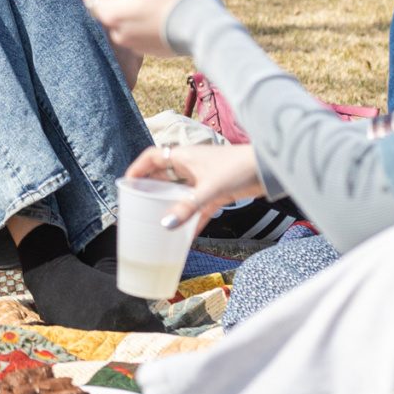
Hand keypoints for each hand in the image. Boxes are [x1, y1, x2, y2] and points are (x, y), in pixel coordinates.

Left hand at [83, 0, 194, 57]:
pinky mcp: (150, 50)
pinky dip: (147, 20)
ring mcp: (134, 45)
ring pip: (126, 20)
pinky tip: (164, 13)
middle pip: (110, 9)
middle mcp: (117, 34)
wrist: (199, 26)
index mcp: (111, 16)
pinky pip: (141, 31)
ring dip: (135, 8)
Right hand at [124, 143, 265, 234]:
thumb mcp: (210, 189)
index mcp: (184, 156)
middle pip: (163, 175)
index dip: (137, 168)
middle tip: (137, 204)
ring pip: (179, 192)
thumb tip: (165, 225)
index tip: (126, 183)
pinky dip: (191, 220)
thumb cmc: (238, 168)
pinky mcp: (216, 192)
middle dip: (149, 188)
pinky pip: (197, 207)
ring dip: (169, 205)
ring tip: (156, 221)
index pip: (152, 157)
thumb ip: (188, 207)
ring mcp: (203, 179)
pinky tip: (186, 237)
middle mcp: (191, 165)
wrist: (268, 169)